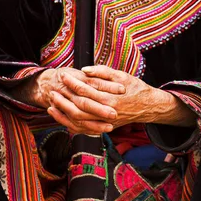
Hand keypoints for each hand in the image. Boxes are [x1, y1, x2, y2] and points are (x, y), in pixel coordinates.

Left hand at [46, 65, 192, 134]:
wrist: (148, 106)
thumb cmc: (135, 88)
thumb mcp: (122, 75)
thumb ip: (103, 72)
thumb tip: (84, 70)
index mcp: (111, 98)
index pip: (86, 90)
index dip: (72, 83)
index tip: (63, 76)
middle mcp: (107, 113)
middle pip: (79, 107)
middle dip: (64, 98)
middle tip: (53, 89)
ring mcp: (105, 123)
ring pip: (79, 121)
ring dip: (63, 112)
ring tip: (52, 103)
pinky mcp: (103, 128)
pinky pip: (83, 130)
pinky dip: (70, 124)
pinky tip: (61, 116)